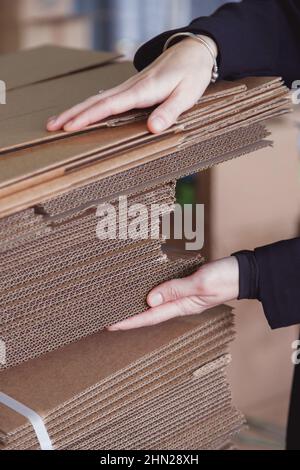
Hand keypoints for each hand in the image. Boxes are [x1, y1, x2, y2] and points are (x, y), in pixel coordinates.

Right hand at [47, 36, 216, 133]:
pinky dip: (89, 107)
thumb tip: (152, 128)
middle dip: (72, 114)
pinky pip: (104, 99)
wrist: (192, 52)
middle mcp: (131, 87)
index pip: (110, 105)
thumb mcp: (187, 95)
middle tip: (50, 127)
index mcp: (143, 90)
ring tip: (57, 122)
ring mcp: (128, 87)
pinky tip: (81, 114)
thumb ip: (169, 111)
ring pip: (96, 99)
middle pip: (95, 101)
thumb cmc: (191, 74)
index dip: (88, 117)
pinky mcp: (131, 89)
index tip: (70, 127)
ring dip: (76, 110)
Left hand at [108, 257, 238, 330]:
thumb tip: (150, 299)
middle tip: (108, 317)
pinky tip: (143, 288)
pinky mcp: (187, 285)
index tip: (110, 325)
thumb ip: (175, 290)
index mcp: (183, 306)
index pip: (150, 317)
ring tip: (120, 305)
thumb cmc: (225, 278)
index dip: (129, 321)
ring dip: (138, 304)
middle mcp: (181, 303)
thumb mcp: (200, 284)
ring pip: (156, 301)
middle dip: (129, 316)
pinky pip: (165, 290)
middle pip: (150, 312)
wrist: (245, 272)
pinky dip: (151, 290)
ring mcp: (184, 295)